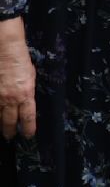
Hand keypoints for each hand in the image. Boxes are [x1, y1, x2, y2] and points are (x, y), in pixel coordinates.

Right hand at [0, 18, 35, 139]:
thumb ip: (27, 91)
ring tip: (1, 129)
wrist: (5, 49)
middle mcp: (10, 99)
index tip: (28, 135)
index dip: (28, 129)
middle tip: (9, 136)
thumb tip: (25, 101)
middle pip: (9, 121)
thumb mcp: (30, 78)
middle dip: (9, 131)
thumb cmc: (20, 61)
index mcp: (25, 94)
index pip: (27, 117)